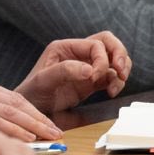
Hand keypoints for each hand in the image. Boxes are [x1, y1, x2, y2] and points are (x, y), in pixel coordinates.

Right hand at [0, 78, 61, 140]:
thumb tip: (19, 128)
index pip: (13, 97)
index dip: (34, 111)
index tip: (50, 124)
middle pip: (14, 102)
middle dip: (38, 118)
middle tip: (56, 132)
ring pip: (9, 111)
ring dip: (31, 124)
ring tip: (48, 135)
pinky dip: (16, 130)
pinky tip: (29, 138)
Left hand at [15, 32, 130, 111]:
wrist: (31, 111)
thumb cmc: (32, 93)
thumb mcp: (44, 80)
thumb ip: (64, 71)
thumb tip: (90, 70)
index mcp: (65, 47)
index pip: (95, 44)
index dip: (101, 59)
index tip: (95, 77)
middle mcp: (77, 54)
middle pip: (108, 43)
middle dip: (120, 55)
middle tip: (122, 71)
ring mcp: (86, 67)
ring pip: (113, 59)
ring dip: (121, 69)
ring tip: (117, 84)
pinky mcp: (91, 82)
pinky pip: (111, 76)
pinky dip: (117, 82)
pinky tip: (112, 92)